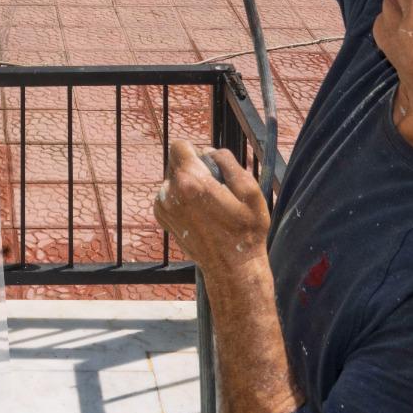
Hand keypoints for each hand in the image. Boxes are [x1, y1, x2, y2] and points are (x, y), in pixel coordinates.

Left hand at [153, 142, 270, 281]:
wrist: (232, 268)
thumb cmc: (246, 231)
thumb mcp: (249, 190)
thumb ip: (227, 161)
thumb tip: (209, 151)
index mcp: (191, 182)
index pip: (179, 145)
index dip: (196, 151)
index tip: (209, 166)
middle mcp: (171, 192)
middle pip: (175, 162)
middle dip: (193, 168)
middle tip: (214, 189)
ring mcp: (164, 206)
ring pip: (172, 178)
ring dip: (187, 184)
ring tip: (208, 205)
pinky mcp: (162, 217)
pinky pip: (169, 194)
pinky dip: (181, 198)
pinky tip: (199, 213)